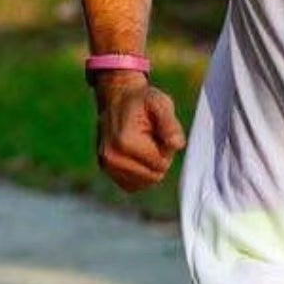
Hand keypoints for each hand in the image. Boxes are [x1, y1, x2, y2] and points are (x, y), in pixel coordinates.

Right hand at [94, 74, 186, 191]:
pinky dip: (140, 173)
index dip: (166, 150)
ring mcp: (106, 166)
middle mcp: (112, 158)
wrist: (117, 98)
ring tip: (144, 144)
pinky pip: (132, 185)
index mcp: (126, 143)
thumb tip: (177, 145)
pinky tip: (138, 155)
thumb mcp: (161, 104)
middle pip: (153, 176)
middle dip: (159, 160)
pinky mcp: (106, 170)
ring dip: (149, 166)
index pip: (161, 165)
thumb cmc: (142, 101)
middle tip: (152, 138)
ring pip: (144, 182)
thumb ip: (170, 125)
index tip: (159, 133)